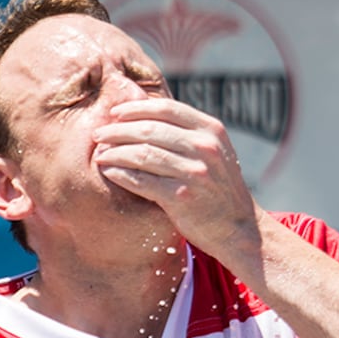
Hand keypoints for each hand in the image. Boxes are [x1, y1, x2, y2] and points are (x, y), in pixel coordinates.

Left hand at [91, 98, 258, 258]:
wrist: (239, 228)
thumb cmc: (218, 188)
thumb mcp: (213, 152)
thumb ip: (187, 133)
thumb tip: (143, 114)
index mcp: (211, 130)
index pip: (166, 109)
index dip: (135, 109)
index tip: (114, 114)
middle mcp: (205, 147)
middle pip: (150, 130)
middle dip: (118, 131)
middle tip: (99, 135)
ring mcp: (195, 172)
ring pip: (142, 153)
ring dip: (115, 152)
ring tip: (100, 155)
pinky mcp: (182, 197)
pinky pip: (141, 181)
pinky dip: (120, 174)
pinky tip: (109, 172)